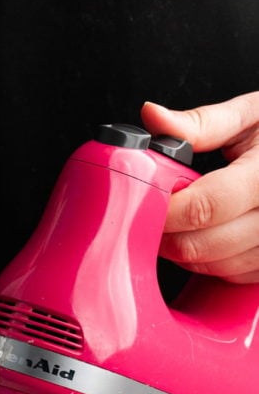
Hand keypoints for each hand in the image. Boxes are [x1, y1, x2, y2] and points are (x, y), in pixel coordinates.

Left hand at [141, 93, 258, 282]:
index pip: (205, 206)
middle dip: (168, 235)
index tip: (145, 203)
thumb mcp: (253, 116)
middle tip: (154, 217)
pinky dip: (214, 264)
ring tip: (181, 224)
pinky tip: (210, 237)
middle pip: (204, 245)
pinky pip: (235, 278)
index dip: (166, 210)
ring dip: (188, 253)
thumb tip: (154, 116)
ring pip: (216, 267)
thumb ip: (202, 122)